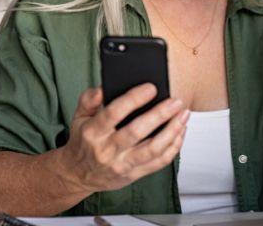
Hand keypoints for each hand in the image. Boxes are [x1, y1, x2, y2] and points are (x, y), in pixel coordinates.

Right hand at [59, 84, 188, 193]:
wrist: (78, 174)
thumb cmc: (83, 140)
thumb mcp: (78, 116)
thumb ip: (88, 99)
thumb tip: (103, 88)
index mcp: (93, 132)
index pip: (114, 113)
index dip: (134, 99)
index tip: (151, 88)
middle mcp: (107, 150)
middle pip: (137, 131)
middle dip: (160, 115)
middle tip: (175, 101)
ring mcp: (121, 164)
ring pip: (152, 149)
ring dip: (172, 131)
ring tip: (183, 115)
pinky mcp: (133, 175)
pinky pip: (158, 163)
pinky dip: (173, 147)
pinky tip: (180, 132)